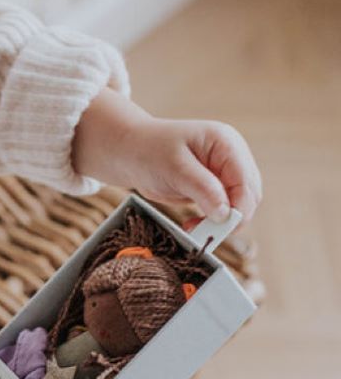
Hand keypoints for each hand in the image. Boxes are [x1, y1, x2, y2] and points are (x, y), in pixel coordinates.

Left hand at [73, 88, 262, 226]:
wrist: (129, 152)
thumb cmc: (149, 152)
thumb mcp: (175, 168)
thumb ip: (202, 189)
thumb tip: (225, 214)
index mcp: (226, 145)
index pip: (246, 182)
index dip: (238, 208)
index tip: (218, 227)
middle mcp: (231, 157)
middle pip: (248, 196)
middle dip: (230, 217)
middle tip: (203, 233)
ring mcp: (224, 172)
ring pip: (238, 205)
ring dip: (220, 222)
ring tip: (192, 227)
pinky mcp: (214, 187)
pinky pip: (222, 209)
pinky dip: (210, 221)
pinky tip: (192, 224)